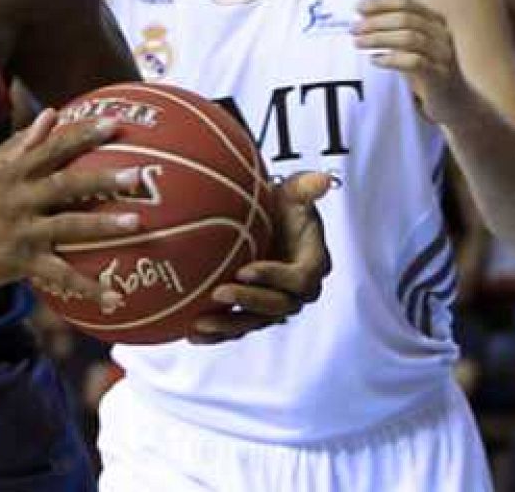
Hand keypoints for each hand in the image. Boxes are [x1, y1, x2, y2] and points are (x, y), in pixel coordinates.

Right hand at [0, 109, 142, 310]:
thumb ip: (21, 143)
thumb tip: (51, 114)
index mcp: (11, 172)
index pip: (53, 148)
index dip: (84, 134)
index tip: (116, 124)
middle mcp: (18, 198)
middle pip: (66, 185)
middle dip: (102, 179)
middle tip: (137, 175)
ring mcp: (20, 230)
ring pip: (67, 227)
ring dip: (102, 226)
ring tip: (135, 224)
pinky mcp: (20, 261)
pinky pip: (59, 275)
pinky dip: (88, 287)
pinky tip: (114, 297)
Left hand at [187, 171, 331, 344]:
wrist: (268, 223)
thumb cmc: (281, 205)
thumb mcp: (293, 193)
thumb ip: (306, 188)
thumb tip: (323, 180)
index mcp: (312, 265)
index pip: (299, 278)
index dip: (275, 277)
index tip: (245, 269)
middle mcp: (297, 291)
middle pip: (278, 306)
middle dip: (249, 301)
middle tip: (218, 292)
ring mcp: (275, 304)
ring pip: (255, 322)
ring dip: (229, 325)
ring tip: (199, 324)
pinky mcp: (254, 313)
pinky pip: (238, 327)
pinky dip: (217, 334)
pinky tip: (190, 334)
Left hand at [353, 0, 473, 124]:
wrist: (455, 101)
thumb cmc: (426, 70)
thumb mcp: (410, 47)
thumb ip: (393, 31)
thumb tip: (360, 20)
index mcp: (435, 21)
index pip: (407, 3)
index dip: (381, 3)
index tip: (357, 8)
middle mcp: (442, 34)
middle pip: (406, 19)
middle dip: (375, 22)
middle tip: (353, 29)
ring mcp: (443, 55)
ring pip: (410, 38)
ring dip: (379, 38)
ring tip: (358, 43)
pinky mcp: (440, 76)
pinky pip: (415, 62)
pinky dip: (391, 59)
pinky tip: (375, 60)